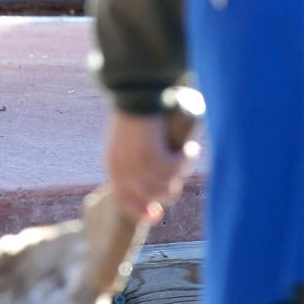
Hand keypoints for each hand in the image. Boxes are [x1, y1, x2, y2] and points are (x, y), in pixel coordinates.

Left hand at [105, 109, 197, 224]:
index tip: (158, 212)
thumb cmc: (137, 114)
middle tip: (179, 167)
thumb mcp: (130, 145)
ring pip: (165, 187)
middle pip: (152, 197)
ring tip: (186, 153)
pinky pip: (175, 169)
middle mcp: (121, 169)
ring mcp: (135, 164)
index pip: (124, 201)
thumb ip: (138, 167)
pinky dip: (186, 160)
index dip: (142, 211)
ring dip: (180, 172)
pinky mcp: (150, 154)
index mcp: (113, 166)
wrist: (136, 91)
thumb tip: (158, 194)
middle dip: (170, 187)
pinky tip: (190, 148)